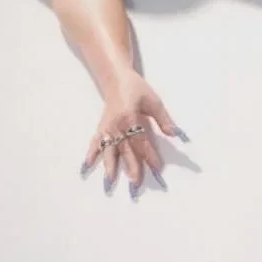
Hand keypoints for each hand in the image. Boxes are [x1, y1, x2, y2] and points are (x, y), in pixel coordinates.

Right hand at [81, 73, 187, 198]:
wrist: (116, 78)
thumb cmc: (136, 88)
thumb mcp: (153, 101)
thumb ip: (163, 119)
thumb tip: (174, 134)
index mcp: (130, 118)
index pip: (141, 142)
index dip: (150, 155)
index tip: (157, 168)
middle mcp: (116, 125)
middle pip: (125, 150)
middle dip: (131, 167)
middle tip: (135, 183)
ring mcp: (107, 127)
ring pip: (109, 150)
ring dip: (110, 166)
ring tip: (110, 181)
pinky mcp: (101, 127)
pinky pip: (96, 142)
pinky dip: (91, 154)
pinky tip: (86, 165)